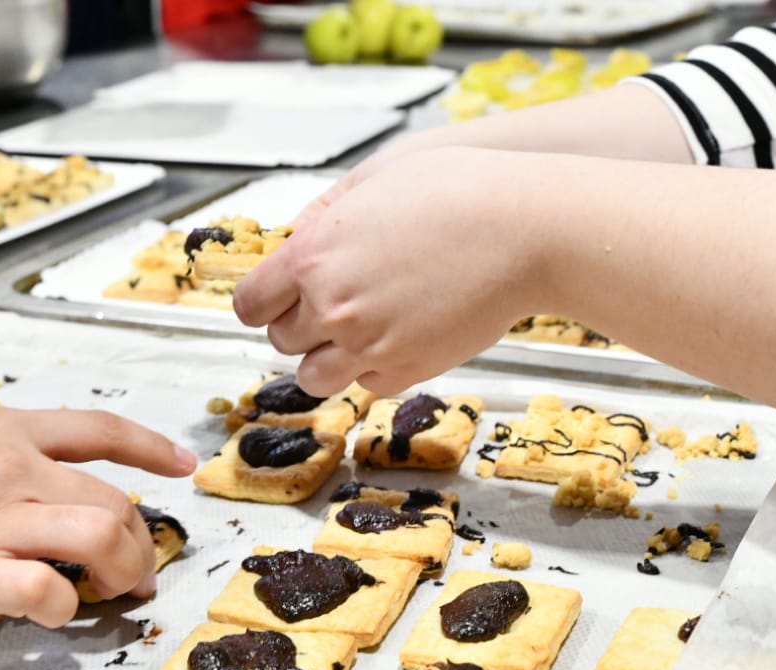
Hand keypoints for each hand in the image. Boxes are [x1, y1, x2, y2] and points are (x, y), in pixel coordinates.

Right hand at [0, 408, 195, 628]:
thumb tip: (36, 504)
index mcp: (3, 435)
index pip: (99, 430)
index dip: (151, 448)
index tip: (183, 467)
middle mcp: (8, 470)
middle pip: (115, 500)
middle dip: (142, 544)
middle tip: (138, 577)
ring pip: (100, 534)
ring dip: (124, 572)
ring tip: (113, 597)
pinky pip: (47, 588)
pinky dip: (65, 607)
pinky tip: (52, 613)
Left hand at [235, 147, 547, 396]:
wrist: (526, 229)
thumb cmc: (461, 191)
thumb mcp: (377, 178)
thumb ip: (325, 211)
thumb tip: (296, 237)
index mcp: (312, 256)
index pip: (250, 303)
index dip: (260, 302)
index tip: (271, 301)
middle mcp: (332, 306)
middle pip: (281, 339)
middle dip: (299, 324)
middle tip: (328, 307)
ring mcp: (368, 344)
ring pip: (314, 377)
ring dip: (326, 358)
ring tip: (353, 334)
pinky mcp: (407, 368)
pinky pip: (366, 385)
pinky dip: (372, 369)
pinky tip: (393, 338)